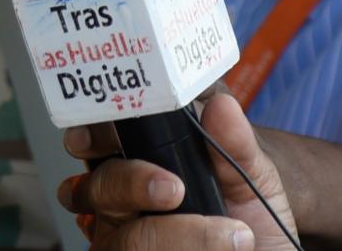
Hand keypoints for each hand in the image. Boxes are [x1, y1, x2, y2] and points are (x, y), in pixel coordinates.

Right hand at [58, 95, 299, 249]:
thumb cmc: (250, 215)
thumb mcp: (252, 177)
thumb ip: (235, 142)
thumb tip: (221, 105)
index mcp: (138, 163)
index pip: (97, 142)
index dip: (90, 135)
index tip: (96, 137)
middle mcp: (121, 205)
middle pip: (98, 186)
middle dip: (131, 182)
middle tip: (174, 189)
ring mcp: (123, 243)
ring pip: (123, 238)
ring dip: (175, 234)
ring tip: (229, 236)